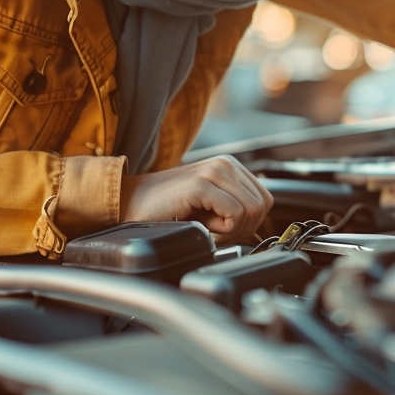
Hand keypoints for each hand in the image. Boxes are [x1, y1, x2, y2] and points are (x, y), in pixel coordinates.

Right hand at [119, 155, 272, 243]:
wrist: (129, 204)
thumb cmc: (166, 210)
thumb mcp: (210, 206)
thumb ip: (236, 208)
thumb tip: (257, 227)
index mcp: (230, 167)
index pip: (265, 200)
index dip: (250, 222)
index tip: (225, 228)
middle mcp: (225, 164)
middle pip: (262, 206)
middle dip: (242, 228)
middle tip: (215, 230)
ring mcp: (214, 171)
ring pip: (252, 211)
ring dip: (231, 229)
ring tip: (206, 225)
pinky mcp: (201, 183)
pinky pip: (235, 214)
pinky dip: (222, 229)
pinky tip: (201, 224)